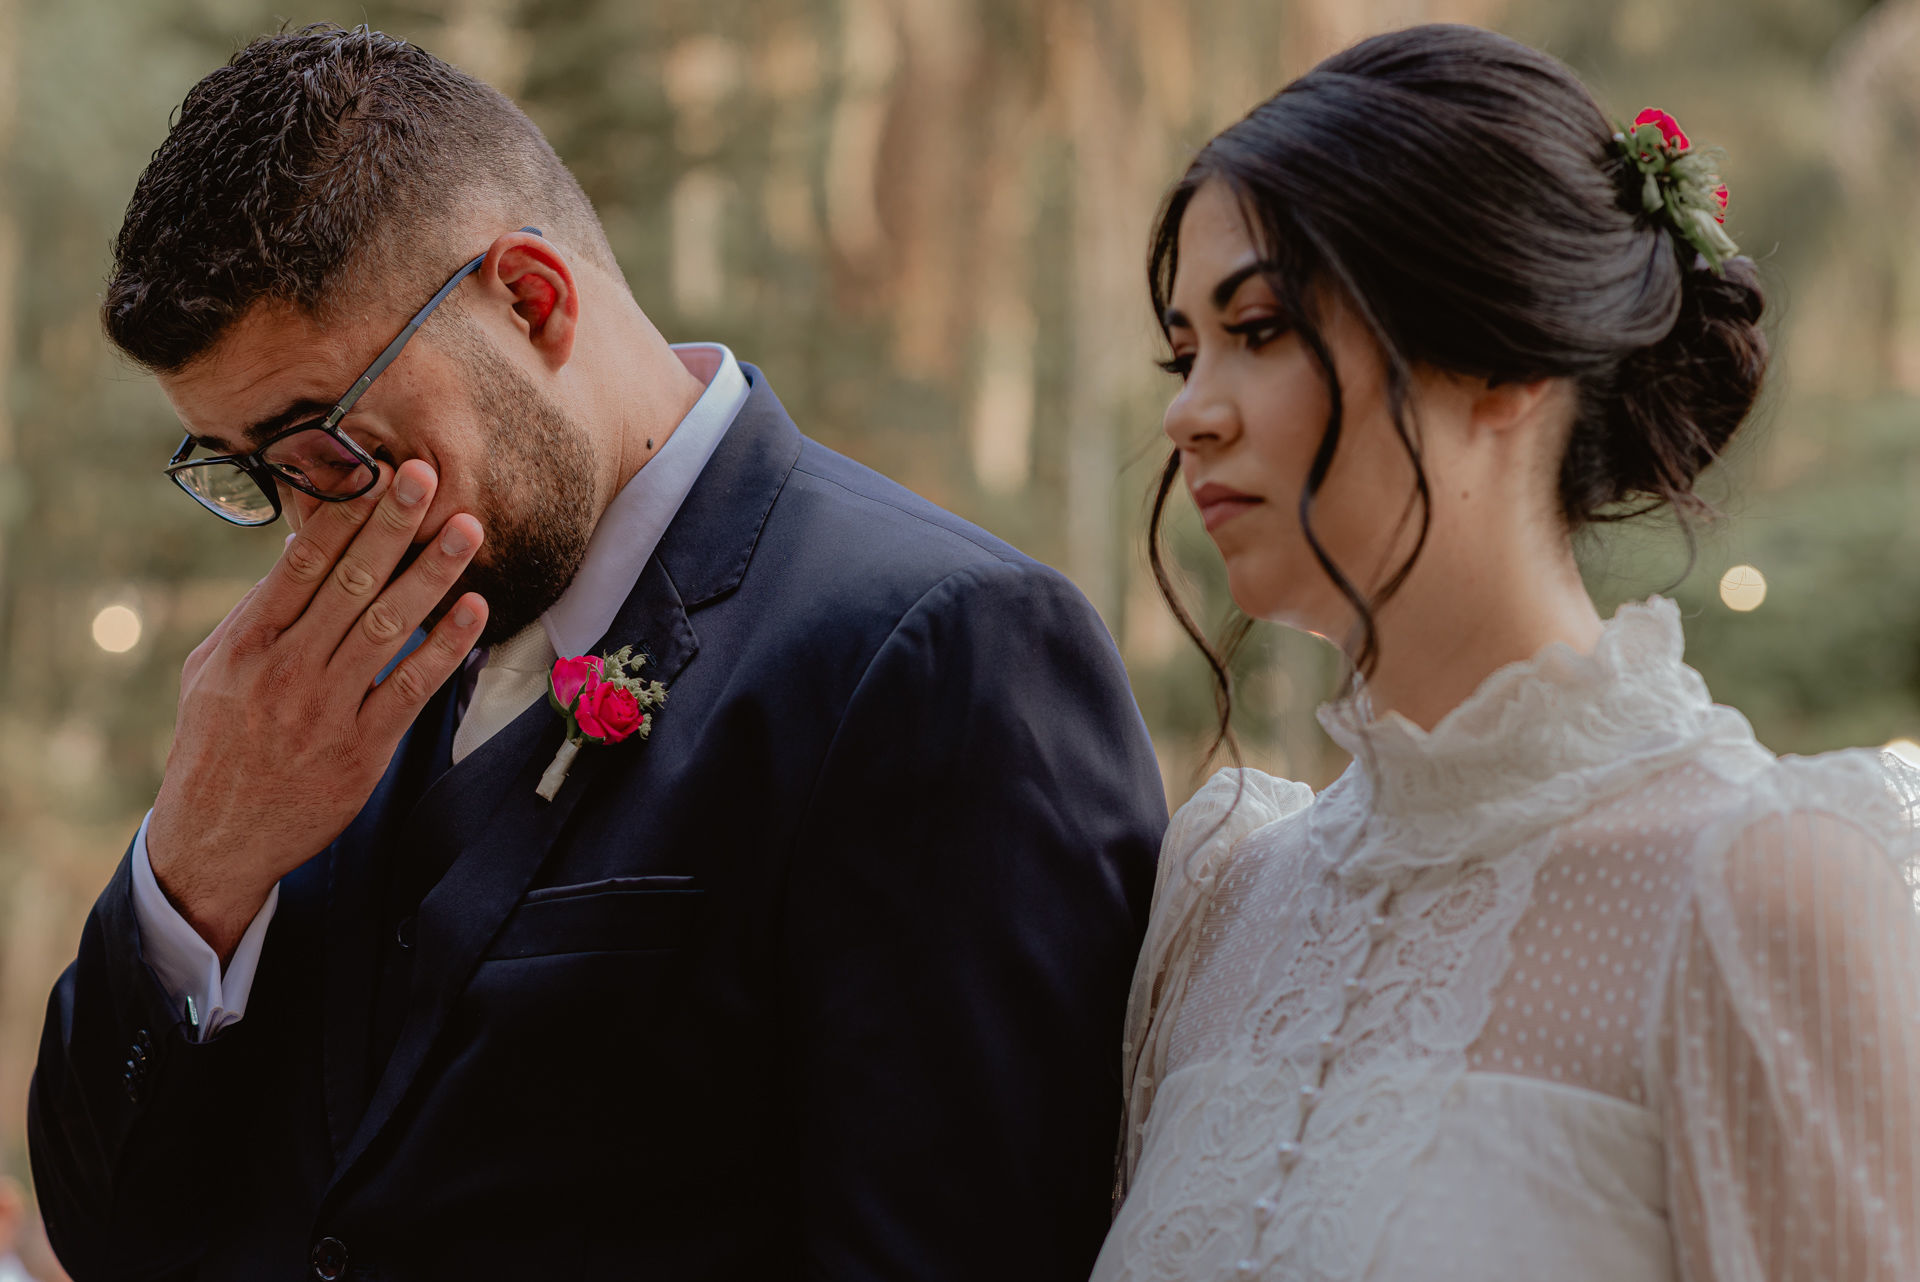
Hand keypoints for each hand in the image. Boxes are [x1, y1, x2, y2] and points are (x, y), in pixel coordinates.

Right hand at [147, 460, 488, 960]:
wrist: (218, 837)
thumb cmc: (216, 741)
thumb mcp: (212, 670)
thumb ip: (255, 613)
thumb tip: (300, 550)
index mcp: (247, 643)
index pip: (300, 564)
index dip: (341, 515)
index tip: (374, 471)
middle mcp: (287, 669)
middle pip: (350, 583)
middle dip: (392, 526)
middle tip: (429, 476)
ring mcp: (326, 709)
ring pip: (388, 628)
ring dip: (432, 575)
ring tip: (468, 530)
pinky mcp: (362, 748)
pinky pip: (412, 687)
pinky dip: (446, 647)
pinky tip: (473, 610)